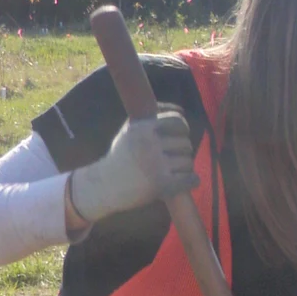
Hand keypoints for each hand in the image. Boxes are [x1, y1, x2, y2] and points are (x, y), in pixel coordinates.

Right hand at [68, 107, 196, 224]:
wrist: (104, 185)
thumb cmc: (120, 156)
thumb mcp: (130, 129)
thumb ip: (152, 116)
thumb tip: (181, 110)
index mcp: (143, 128)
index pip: (178, 121)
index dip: (183, 129)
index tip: (179, 136)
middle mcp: (150, 144)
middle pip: (186, 144)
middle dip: (182, 151)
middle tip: (174, 158)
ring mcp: (156, 165)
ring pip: (188, 162)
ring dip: (185, 168)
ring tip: (176, 171)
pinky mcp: (161, 185)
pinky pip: (190, 179)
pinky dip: (192, 180)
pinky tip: (186, 181)